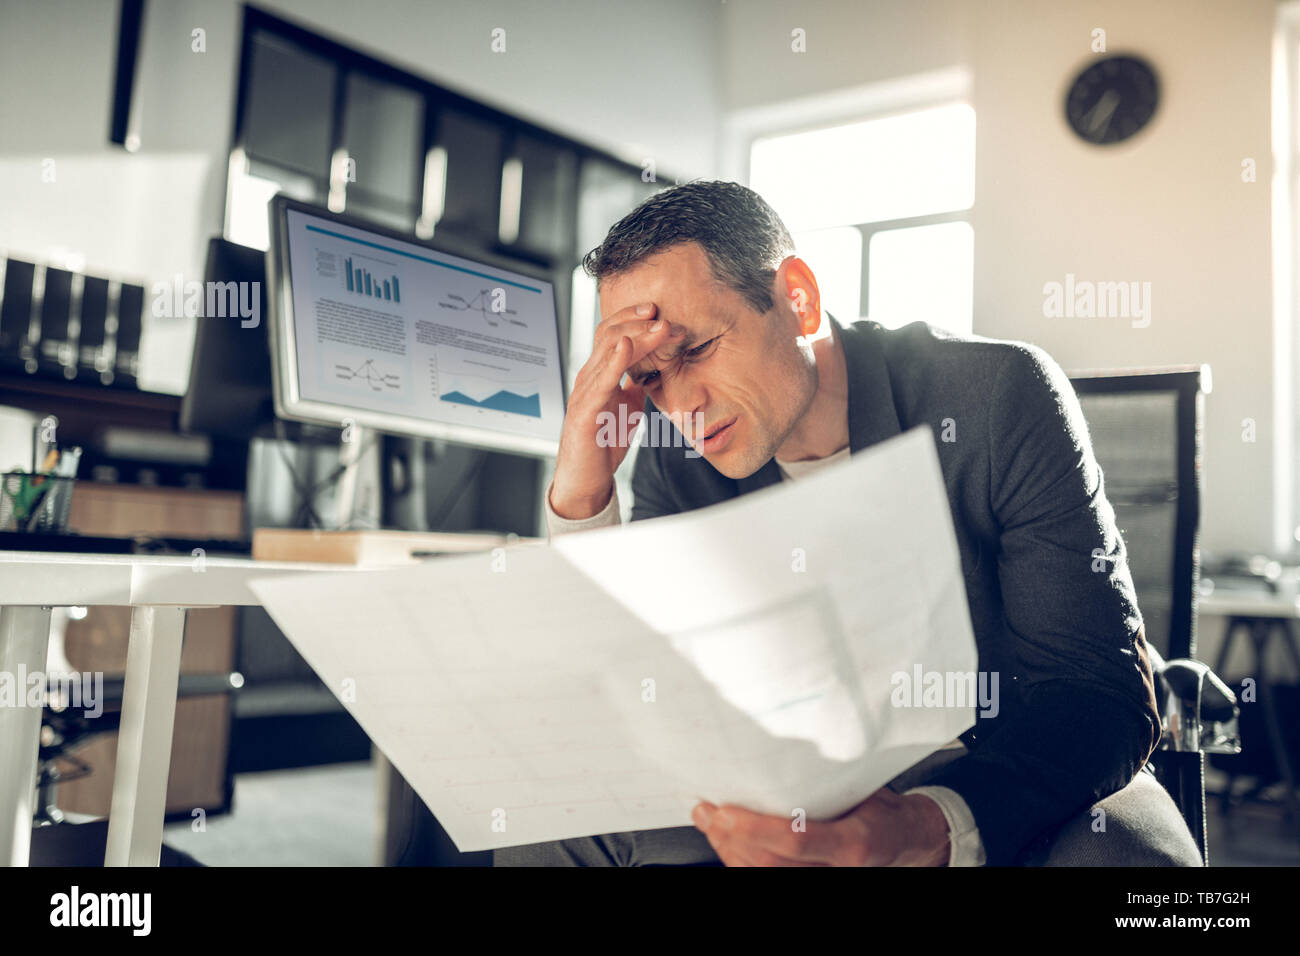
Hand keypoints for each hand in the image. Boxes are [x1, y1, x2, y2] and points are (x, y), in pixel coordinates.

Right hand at [550, 302, 683, 518]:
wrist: (587, 479)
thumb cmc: (603, 443)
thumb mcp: (628, 407)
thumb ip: (636, 384)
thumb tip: (654, 367)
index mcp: (599, 374)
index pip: (612, 333)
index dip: (633, 317)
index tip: (659, 311)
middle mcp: (588, 377)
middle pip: (609, 335)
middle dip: (638, 322)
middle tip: (664, 316)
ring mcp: (584, 393)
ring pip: (606, 352)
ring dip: (637, 336)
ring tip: (659, 327)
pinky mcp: (584, 412)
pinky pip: (599, 382)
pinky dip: (613, 362)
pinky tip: (626, 347)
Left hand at [691, 788, 950, 866]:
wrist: (907, 842)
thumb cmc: (884, 810)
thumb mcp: (863, 788)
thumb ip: (822, 782)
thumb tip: (771, 750)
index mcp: (855, 841)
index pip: (796, 840)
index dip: (754, 829)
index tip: (722, 810)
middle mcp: (837, 870)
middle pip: (769, 863)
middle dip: (728, 838)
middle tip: (705, 809)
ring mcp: (824, 880)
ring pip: (762, 874)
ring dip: (727, 849)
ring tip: (708, 822)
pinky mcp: (810, 883)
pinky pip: (766, 877)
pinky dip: (740, 860)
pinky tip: (726, 841)